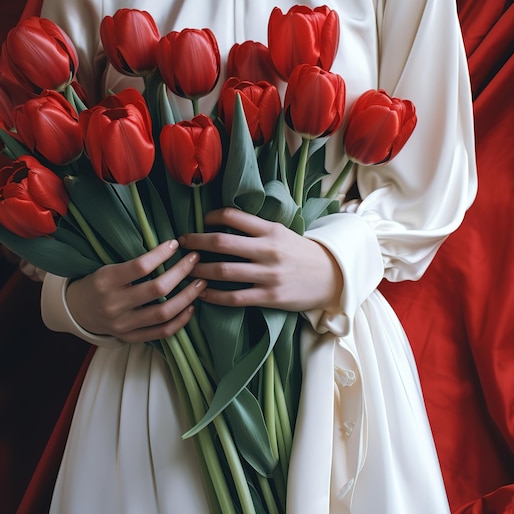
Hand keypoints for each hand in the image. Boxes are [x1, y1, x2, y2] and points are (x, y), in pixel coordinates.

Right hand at [66, 240, 205, 342]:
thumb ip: (135, 264)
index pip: (140, 266)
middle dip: (181, 272)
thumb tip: (172, 248)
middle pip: (157, 289)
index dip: (161, 254)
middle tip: (196, 260)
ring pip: (163, 313)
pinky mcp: (130, 338)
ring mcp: (123, 324)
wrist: (78, 310)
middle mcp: (114, 304)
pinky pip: (162, 332)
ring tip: (201, 283)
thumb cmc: (99, 282)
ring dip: (187, 297)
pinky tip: (191, 307)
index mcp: (106, 280)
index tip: (176, 244)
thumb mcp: (108, 267)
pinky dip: (180, 320)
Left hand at [180, 208, 342, 311]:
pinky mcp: (270, 297)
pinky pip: (234, 297)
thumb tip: (224, 221)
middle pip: (221, 243)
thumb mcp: (283, 233)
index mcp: (271, 230)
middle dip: (196, 242)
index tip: (201, 221)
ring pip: (223, 270)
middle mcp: (268, 250)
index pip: (234, 216)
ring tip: (184, 269)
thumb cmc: (301, 253)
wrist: (331, 277)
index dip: (212, 216)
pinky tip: (201, 293)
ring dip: (199, 269)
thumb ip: (257, 228)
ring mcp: (268, 275)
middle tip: (181, 243)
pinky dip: (213, 295)